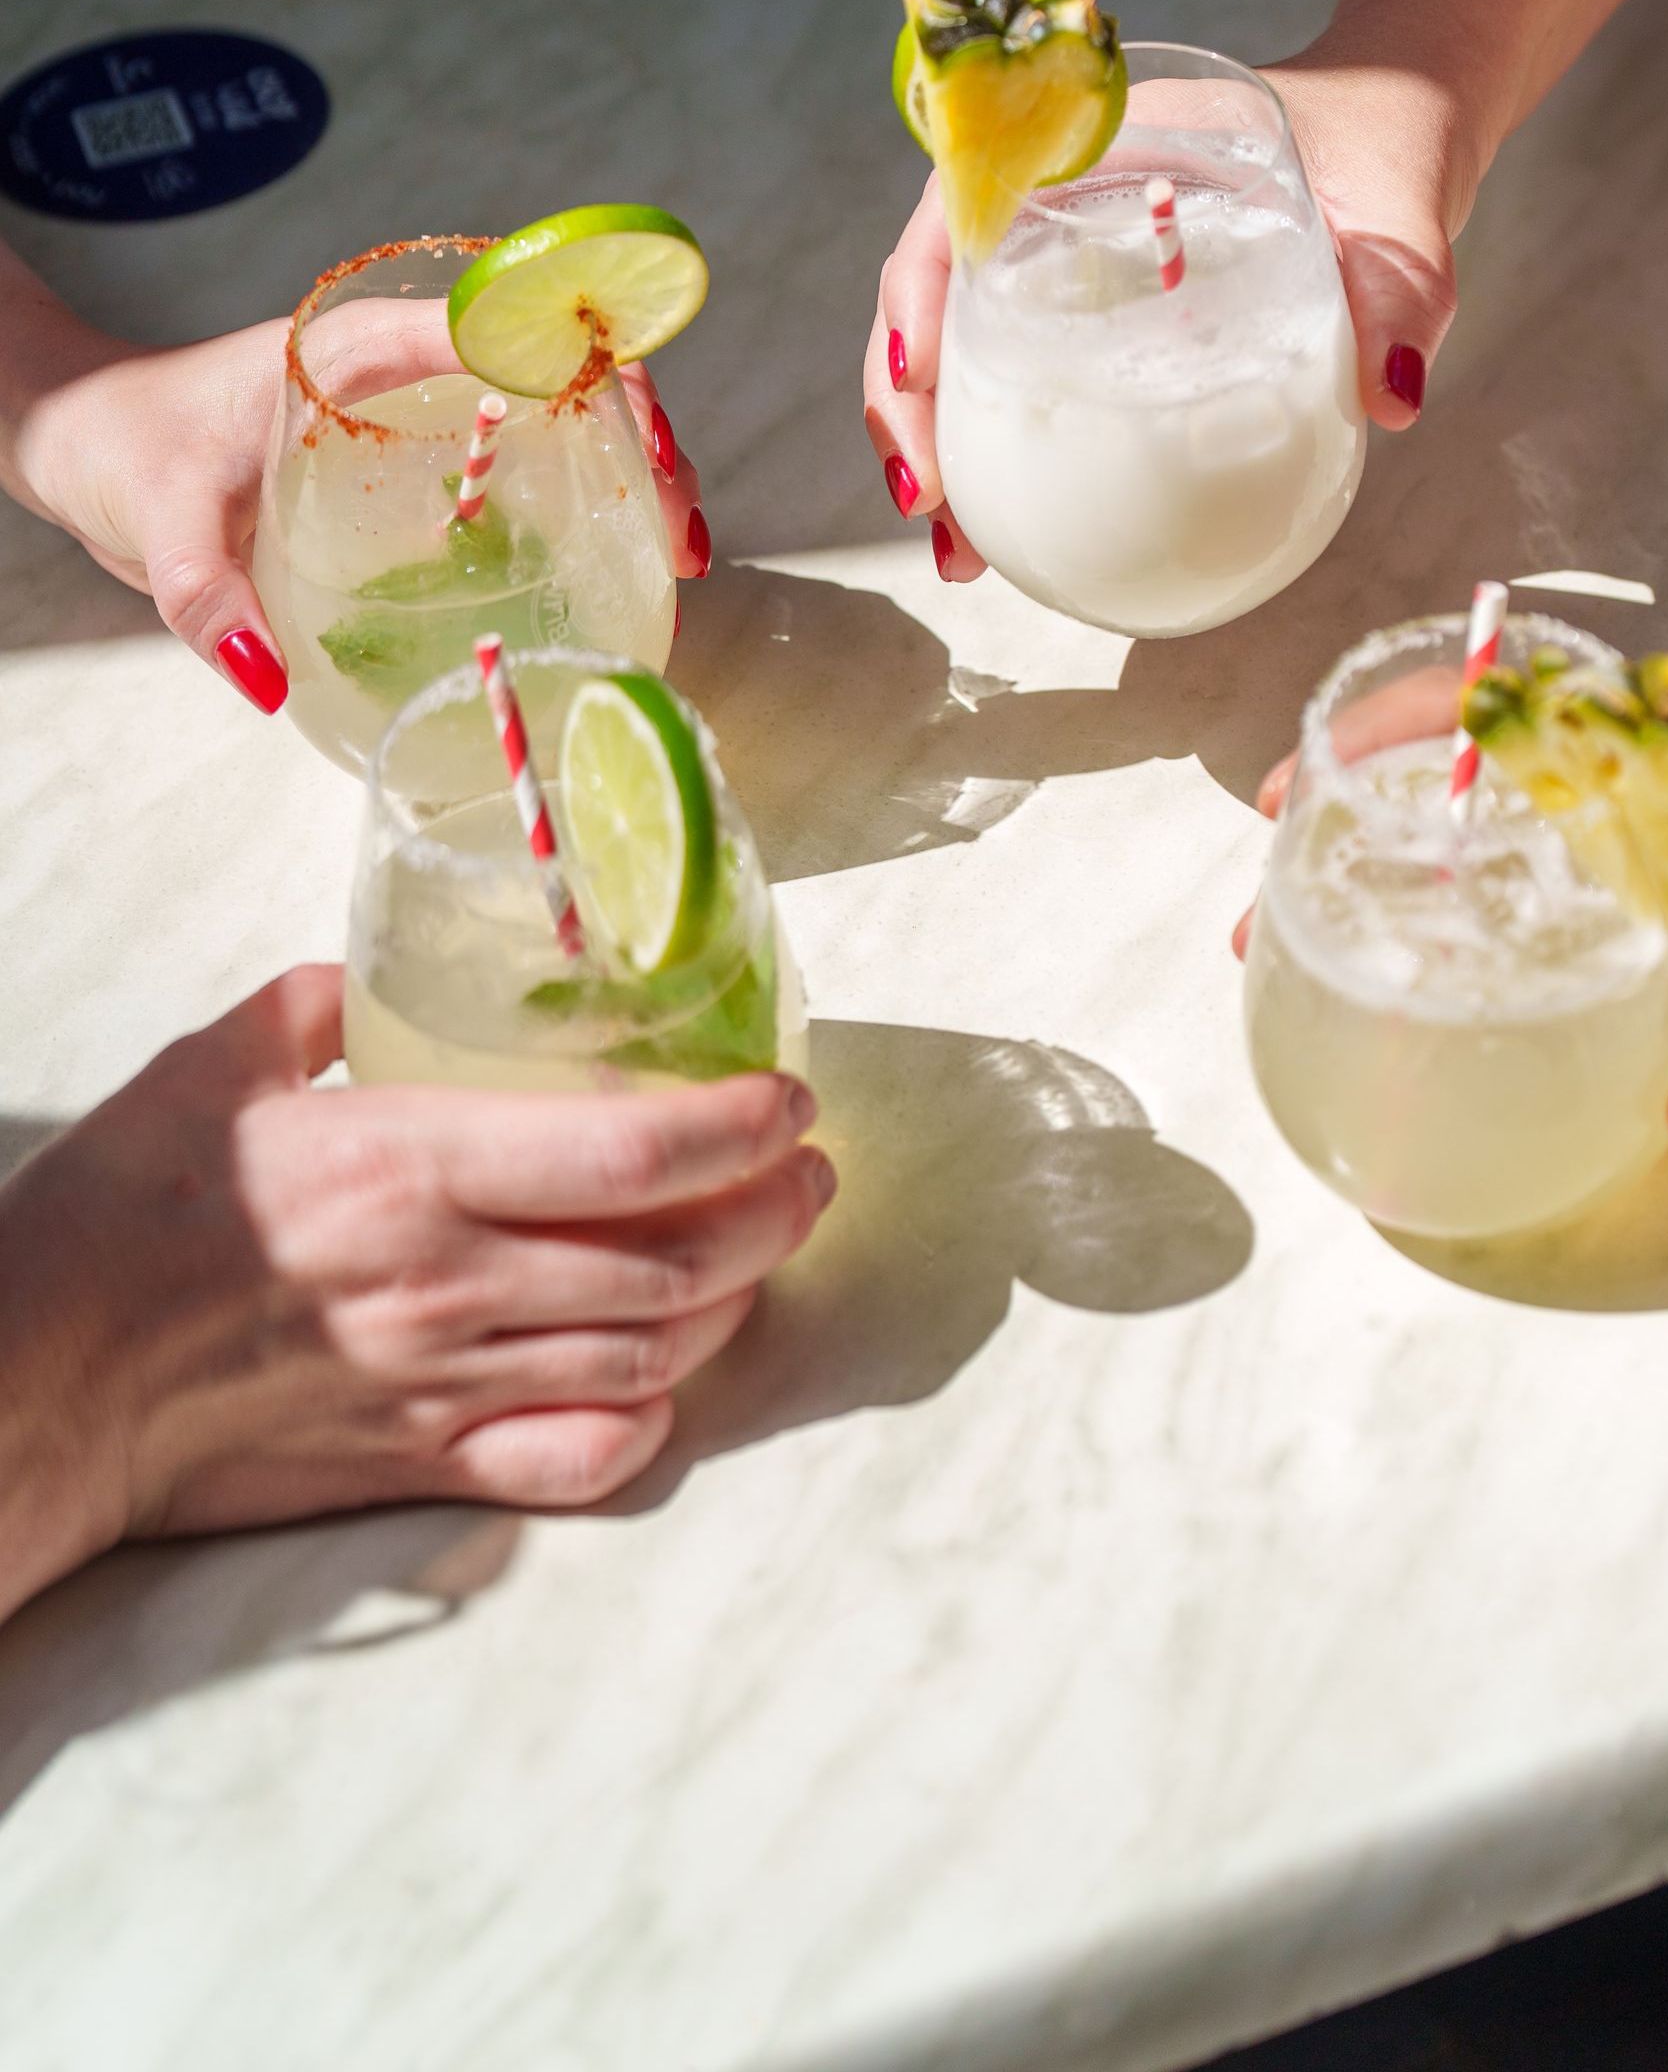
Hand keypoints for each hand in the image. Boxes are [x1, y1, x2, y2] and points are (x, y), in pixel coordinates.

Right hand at [0, 967, 831, 1627]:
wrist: (38, 1384)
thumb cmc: (115, 1215)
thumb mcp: (211, 1066)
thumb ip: (312, 1009)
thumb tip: (368, 982)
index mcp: (411, 1167)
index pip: (633, 1155)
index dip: (740, 1127)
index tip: (790, 1098)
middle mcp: (453, 1283)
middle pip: (680, 1262)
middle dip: (778, 1213)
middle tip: (810, 1170)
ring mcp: (447, 1385)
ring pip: (652, 1356)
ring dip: (735, 1302)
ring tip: (762, 1250)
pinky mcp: (423, 1466)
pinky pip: (578, 1461)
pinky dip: (646, 1423)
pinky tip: (662, 1381)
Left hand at [7, 302, 708, 714]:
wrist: (78, 433)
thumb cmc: (115, 445)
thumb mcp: (152, 519)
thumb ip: (202, 592)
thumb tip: (263, 676)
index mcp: (359, 342)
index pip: (512, 327)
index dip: (597, 378)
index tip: (644, 457)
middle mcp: (405, 362)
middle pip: (562, 369)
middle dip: (642, 438)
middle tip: (683, 535)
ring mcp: (416, 406)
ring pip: (556, 413)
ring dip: (625, 470)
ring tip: (674, 556)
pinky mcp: (412, 454)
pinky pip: (518, 459)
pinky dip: (579, 500)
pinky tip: (610, 569)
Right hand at [860, 46, 1476, 581]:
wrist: (1395, 140)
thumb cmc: (1384, 151)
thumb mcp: (1399, 213)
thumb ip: (1399, 290)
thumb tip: (1391, 396)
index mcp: (1103, 132)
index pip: (968, 193)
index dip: (922, 284)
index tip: (921, 375)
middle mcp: (1060, 190)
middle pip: (935, 286)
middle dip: (907, 400)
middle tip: (931, 506)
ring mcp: (1067, 256)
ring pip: (961, 343)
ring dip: (939, 444)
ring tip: (958, 554)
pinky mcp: (1092, 313)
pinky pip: (1018, 376)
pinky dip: (998, 454)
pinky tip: (1005, 541)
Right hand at [1232, 737, 1667, 1157]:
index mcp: (1636, 750)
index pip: (1478, 705)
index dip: (1372, 734)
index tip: (1299, 792)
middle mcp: (1607, 766)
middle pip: (1442, 758)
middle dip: (1344, 808)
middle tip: (1272, 884)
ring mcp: (1607, 809)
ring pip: (1466, 804)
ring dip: (1384, 846)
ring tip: (1308, 922)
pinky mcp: (1620, 856)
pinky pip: (1510, 850)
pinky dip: (1444, 882)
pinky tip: (1409, 950)